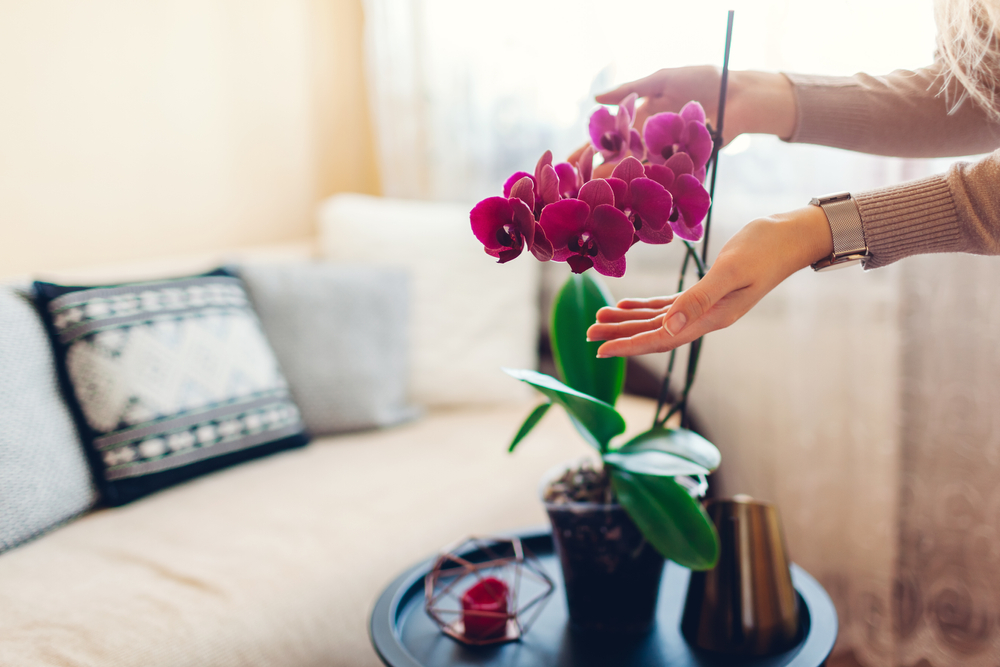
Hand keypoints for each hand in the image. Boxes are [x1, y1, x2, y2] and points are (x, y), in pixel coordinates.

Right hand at [569, 68, 795, 175]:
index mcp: (640, 123)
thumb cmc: (703, 82)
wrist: (740, 96)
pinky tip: (630, 196)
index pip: (607, 140)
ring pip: (636, 175)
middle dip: (595, 176)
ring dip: (618, 186)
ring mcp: (666, 158)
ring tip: (596, 196)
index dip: (586, 151)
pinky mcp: (685, 168)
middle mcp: (649, 144)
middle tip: (573, 189)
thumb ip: (630, 89)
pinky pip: (663, 180)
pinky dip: (647, 188)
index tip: (564, 163)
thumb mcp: (662, 80)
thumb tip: (596, 99)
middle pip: (617, 163)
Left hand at [586, 206, 832, 356]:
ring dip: (628, 321)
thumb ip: (700, 300)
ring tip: (597, 319)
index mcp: (711, 319)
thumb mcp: (730, 271)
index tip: (601, 350)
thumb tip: (669, 328)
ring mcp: (706, 308)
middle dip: (621, 334)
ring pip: (658, 320)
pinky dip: (645, 307)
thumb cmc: (765, 249)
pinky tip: (624, 305)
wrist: (791, 237)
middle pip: (655, 332)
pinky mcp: (706, 292)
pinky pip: (669, 305)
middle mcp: (706, 319)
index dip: (630, 345)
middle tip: (587, 333)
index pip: (662, 338)